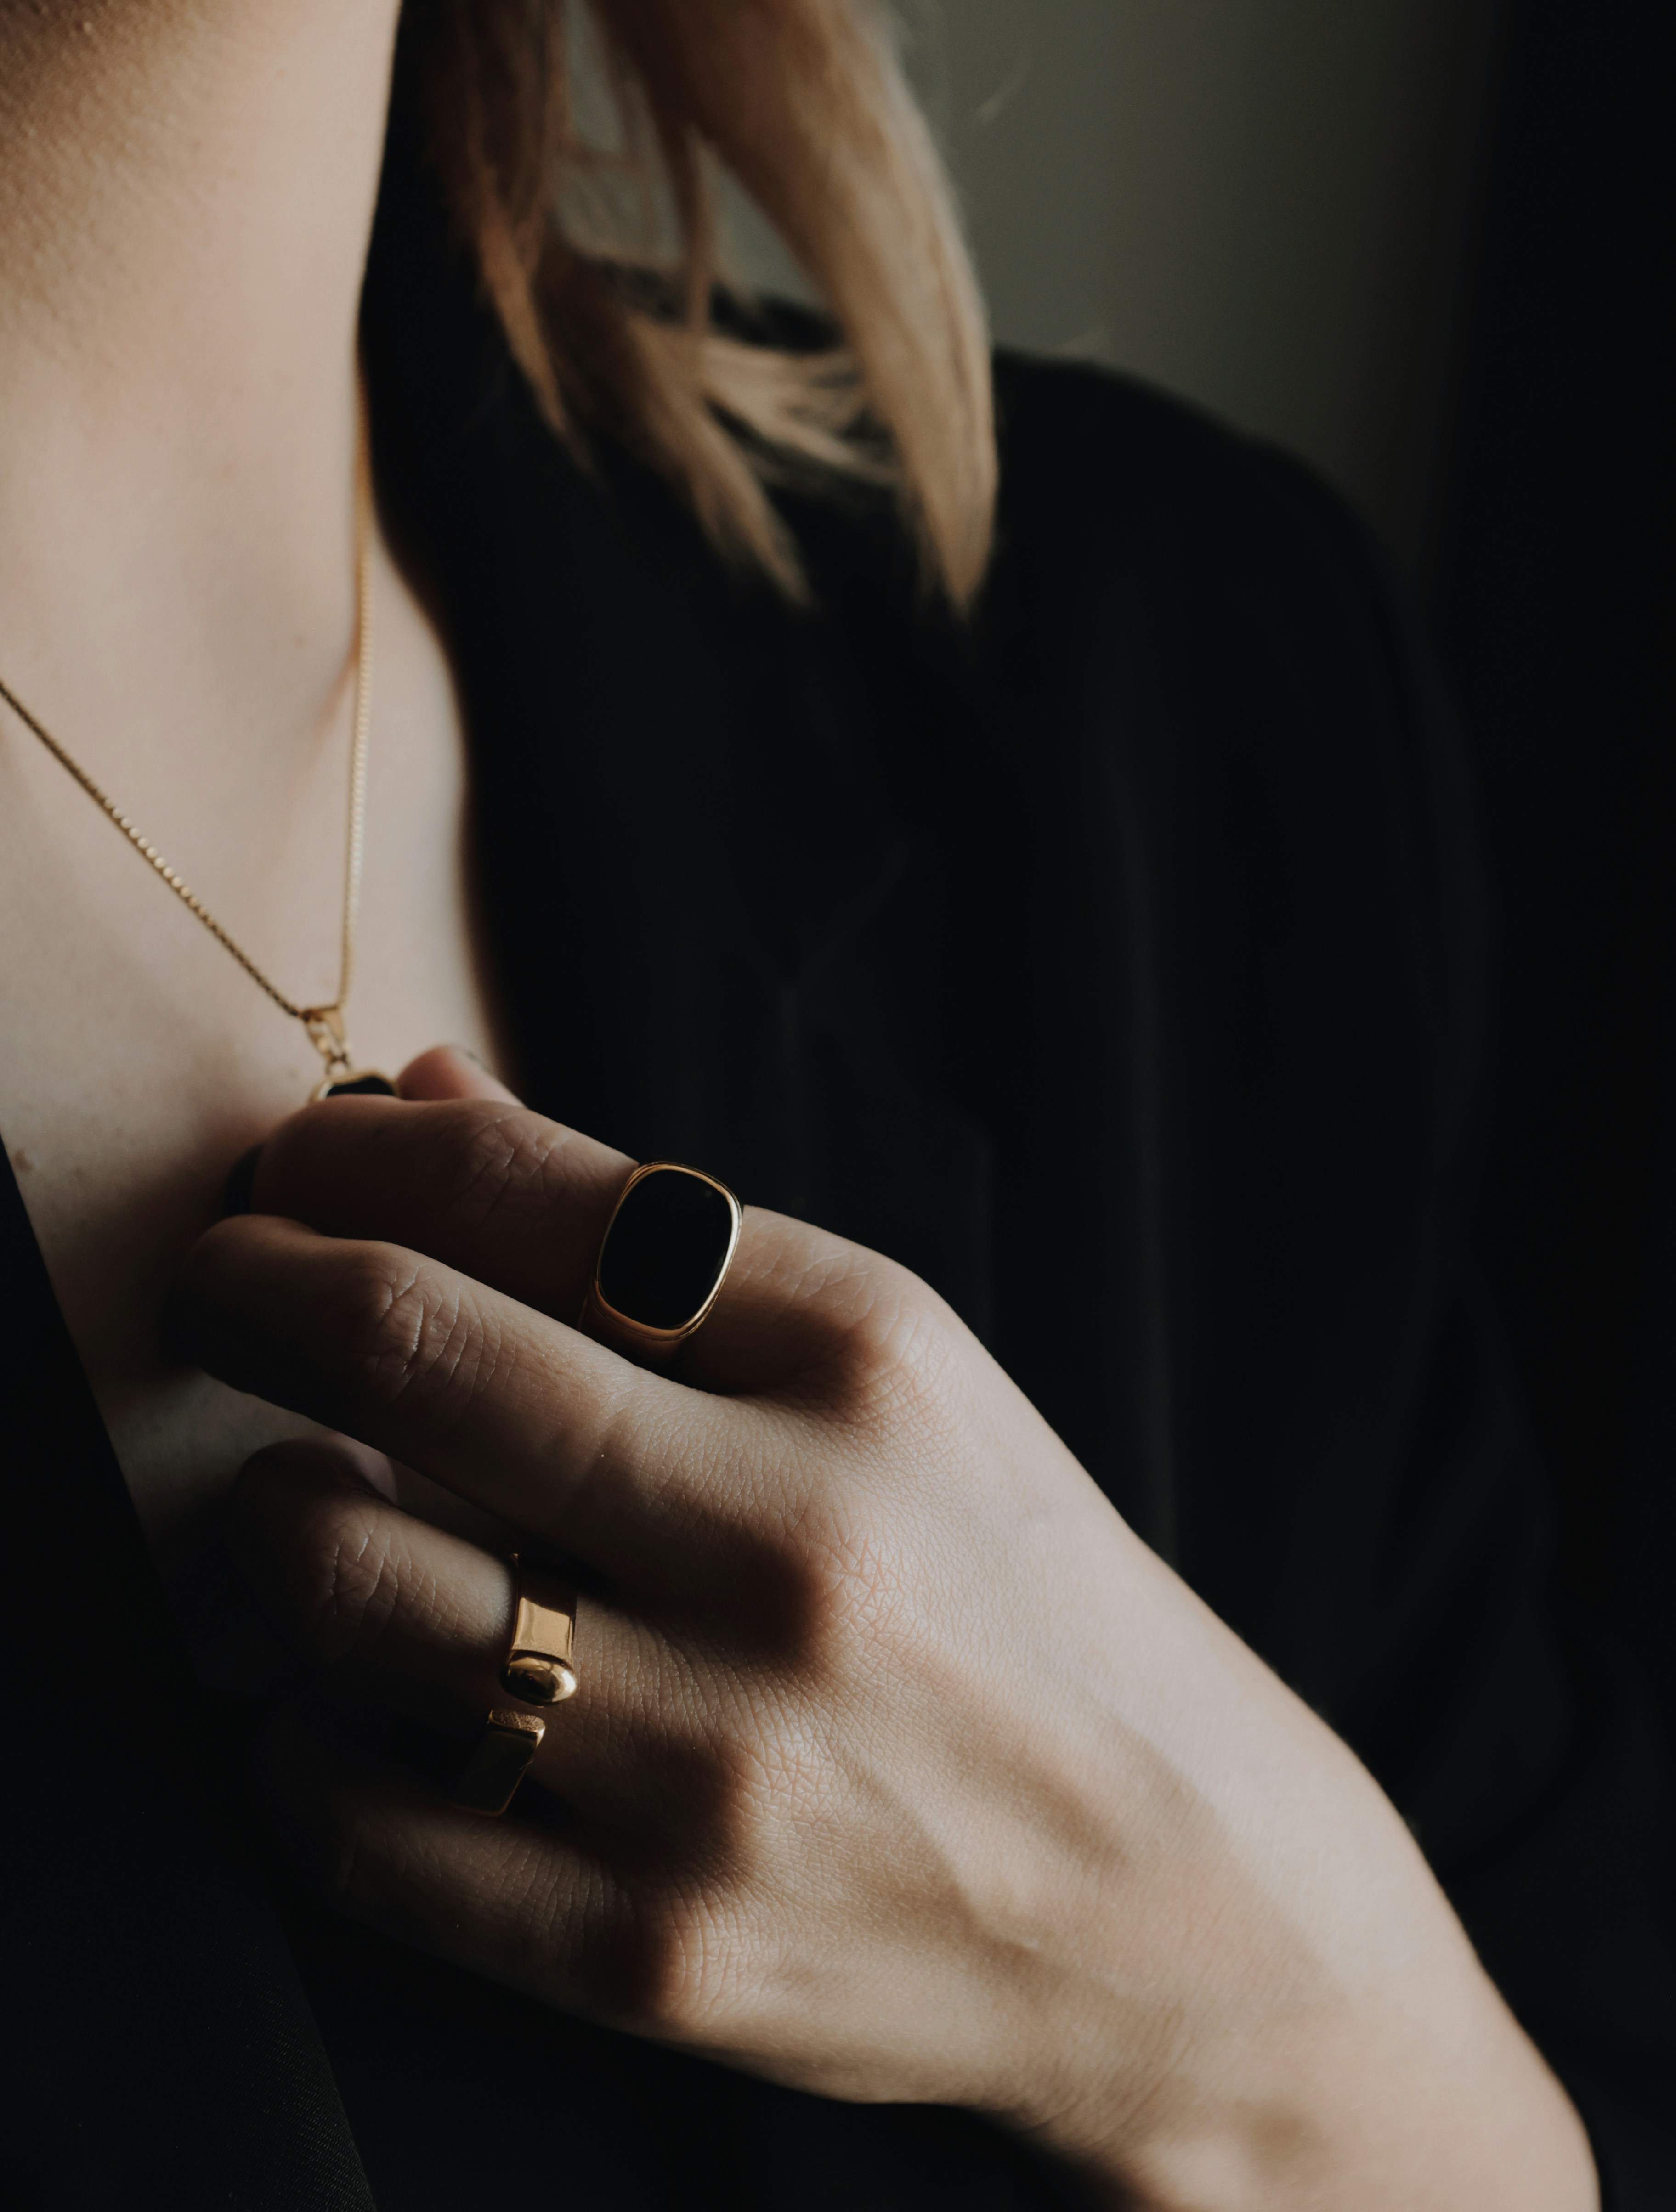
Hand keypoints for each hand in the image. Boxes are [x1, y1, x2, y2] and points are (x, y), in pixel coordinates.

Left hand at [172, 1051, 1595, 2210]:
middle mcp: (791, 1543)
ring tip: (293, 1501)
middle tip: (216, 1285)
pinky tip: (339, 1695)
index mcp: (863, 1361)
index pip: (527, 1196)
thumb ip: (653, 1236)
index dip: (355, 1159)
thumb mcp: (894, 1370)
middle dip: (252, 1288)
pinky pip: (358, 1822)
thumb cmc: (1009, 1590)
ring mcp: (718, 1761)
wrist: (1174, 1899)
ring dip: (263, 1517)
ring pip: (342, 1582)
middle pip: (407, 1351)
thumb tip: (424, 1096)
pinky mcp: (656, 1949)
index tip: (296, 1170)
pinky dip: (299, 1735)